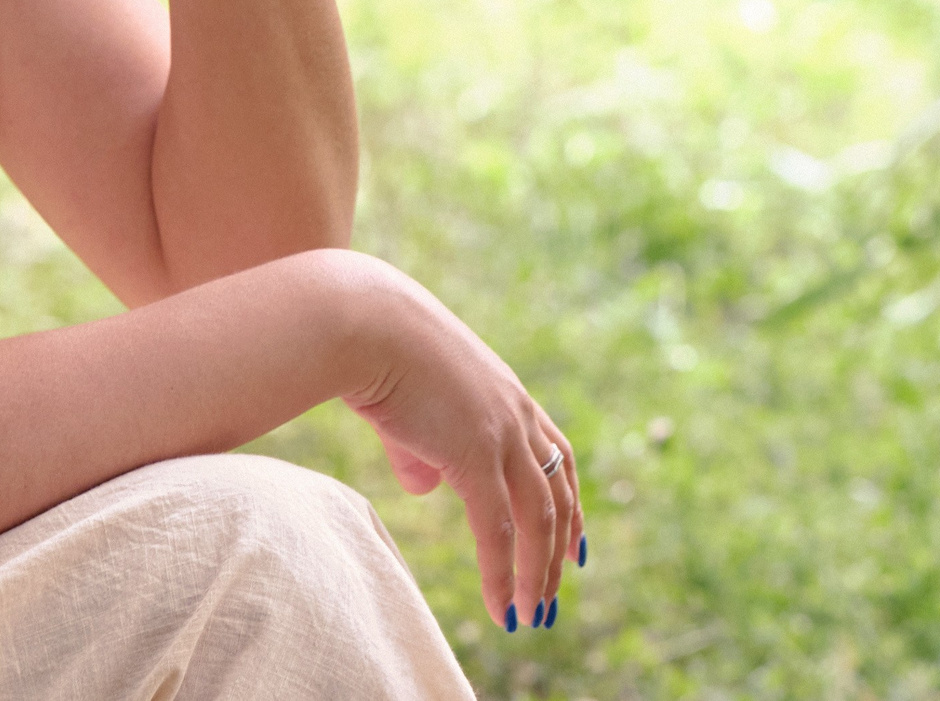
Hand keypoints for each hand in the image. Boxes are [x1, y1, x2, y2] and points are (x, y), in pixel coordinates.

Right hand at [346, 269, 583, 632]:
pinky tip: (500, 607)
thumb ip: (424, 449)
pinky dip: (502, 573)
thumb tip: (425, 486)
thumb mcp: (412, 405)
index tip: (576, 547)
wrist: (364, 323)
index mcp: (508, 397)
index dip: (570, 503)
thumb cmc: (375, 353)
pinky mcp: (474, 455)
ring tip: (531, 616)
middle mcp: (517, 415)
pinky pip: (498, 529)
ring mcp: (501, 434)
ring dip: (538, 574)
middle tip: (554, 596)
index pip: (557, 457)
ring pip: (538, 519)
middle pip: (558, 494)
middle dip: (560, 550)